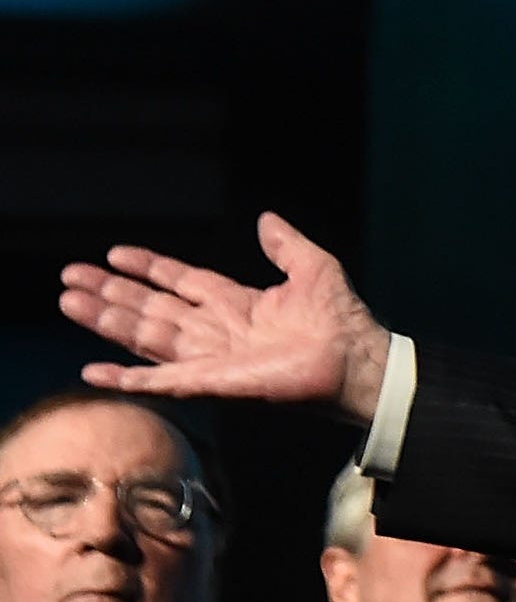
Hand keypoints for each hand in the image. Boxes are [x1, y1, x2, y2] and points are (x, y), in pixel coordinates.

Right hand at [59, 211, 392, 420]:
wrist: (358, 362)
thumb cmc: (343, 321)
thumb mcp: (313, 268)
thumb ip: (285, 244)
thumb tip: (267, 218)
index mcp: (236, 303)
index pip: (179, 281)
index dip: (148, 267)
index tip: (114, 254)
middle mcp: (217, 330)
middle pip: (152, 308)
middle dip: (112, 292)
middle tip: (71, 277)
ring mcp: (211, 358)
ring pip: (147, 336)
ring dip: (107, 321)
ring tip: (71, 302)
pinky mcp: (214, 383)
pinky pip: (162, 381)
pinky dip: (127, 378)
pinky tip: (94, 370)